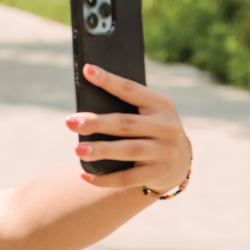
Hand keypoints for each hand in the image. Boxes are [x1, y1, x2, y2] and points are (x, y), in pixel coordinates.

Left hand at [65, 64, 189, 193]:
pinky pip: (128, 178)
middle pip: (126, 123)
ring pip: (128, 151)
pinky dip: (105, 179)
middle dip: (97, 123)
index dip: (109, 81)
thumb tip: (84, 110)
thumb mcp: (148, 114)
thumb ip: (125, 108)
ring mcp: (165, 152)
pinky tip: (85, 176)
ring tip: (77, 150)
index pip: (132, 90)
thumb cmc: (150, 130)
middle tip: (70, 122)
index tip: (88, 70)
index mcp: (162, 105)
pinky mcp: (159, 174)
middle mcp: (167, 127)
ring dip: (101, 150)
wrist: (179, 162)